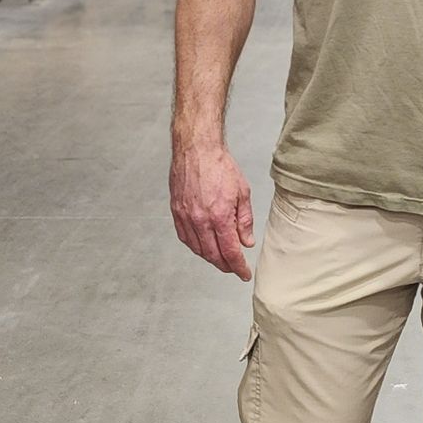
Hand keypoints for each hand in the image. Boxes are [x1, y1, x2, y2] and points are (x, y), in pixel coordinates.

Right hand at [171, 137, 255, 278]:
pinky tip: (203, 246)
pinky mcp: (176, 212)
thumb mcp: (242, 192)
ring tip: (221, 258)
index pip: (230, 252)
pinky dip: (195, 246)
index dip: (238, 267)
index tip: (244, 274)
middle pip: (212, 255)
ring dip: (210, 258)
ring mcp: (185, 217)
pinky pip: (185, 238)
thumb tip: (247, 242)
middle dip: (225, 266)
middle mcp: (200, 220)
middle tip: (234, 268)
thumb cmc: (219, 166)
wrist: (196, 149)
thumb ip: (245, 221)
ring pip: (197, 249)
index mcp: (219, 216)